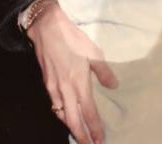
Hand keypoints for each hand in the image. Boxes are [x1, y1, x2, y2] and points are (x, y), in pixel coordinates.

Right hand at [27, 1, 117, 143]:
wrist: (47, 28)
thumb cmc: (73, 38)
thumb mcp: (93, 52)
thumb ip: (104, 71)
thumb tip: (114, 86)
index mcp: (79, 82)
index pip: (89, 112)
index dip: (95, 128)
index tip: (101, 140)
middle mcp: (65, 89)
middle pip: (73, 120)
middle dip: (82, 135)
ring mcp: (54, 87)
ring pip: (62, 114)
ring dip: (71, 127)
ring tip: (79, 135)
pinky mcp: (47, 82)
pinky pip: (55, 105)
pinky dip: (61, 115)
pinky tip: (66, 115)